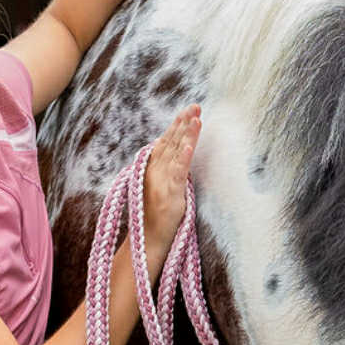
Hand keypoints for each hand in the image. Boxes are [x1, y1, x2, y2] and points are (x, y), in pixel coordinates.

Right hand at [142, 105, 200, 275]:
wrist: (148, 238)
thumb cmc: (154, 215)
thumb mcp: (160, 188)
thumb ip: (167, 171)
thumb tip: (178, 156)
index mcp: (153, 168)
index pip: (166, 142)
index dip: (176, 126)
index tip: (188, 111)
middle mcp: (155, 170)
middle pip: (171, 142)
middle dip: (183, 123)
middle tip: (195, 106)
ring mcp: (162, 180)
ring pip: (176, 152)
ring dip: (186, 134)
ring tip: (196, 118)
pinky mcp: (170, 192)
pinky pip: (178, 171)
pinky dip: (184, 156)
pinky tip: (191, 144)